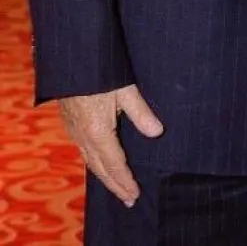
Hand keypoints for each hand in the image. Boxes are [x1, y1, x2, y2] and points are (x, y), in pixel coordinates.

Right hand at [58, 84, 163, 205]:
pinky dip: (95, 164)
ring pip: (90, 162)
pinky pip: (84, 153)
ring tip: (118, 188)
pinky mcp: (71, 126)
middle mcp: (83, 137)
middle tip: (129, 200)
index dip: (125, 181)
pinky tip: (101, 165)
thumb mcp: (125, 90)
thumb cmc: (100, 75)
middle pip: (101, 169)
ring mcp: (75, 133)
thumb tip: (157, 133)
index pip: (114, 164)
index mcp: (98, 132)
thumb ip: (141, 113)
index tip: (135, 194)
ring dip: (105, 177)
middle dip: (116, 186)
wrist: (71, 64)